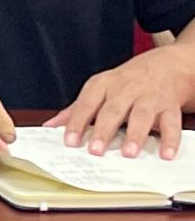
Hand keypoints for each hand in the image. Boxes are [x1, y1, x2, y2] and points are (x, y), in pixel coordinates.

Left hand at [44, 43, 194, 159]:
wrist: (164, 66)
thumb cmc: (125, 83)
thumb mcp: (98, 90)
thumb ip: (76, 110)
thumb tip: (50, 126)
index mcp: (103, 86)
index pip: (86, 104)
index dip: (77, 123)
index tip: (70, 142)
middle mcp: (125, 90)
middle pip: (112, 110)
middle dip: (104, 131)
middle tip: (96, 150)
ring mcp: (148, 97)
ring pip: (142, 115)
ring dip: (135, 135)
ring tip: (128, 152)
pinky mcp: (169, 106)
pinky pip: (171, 123)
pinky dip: (170, 139)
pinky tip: (165, 154)